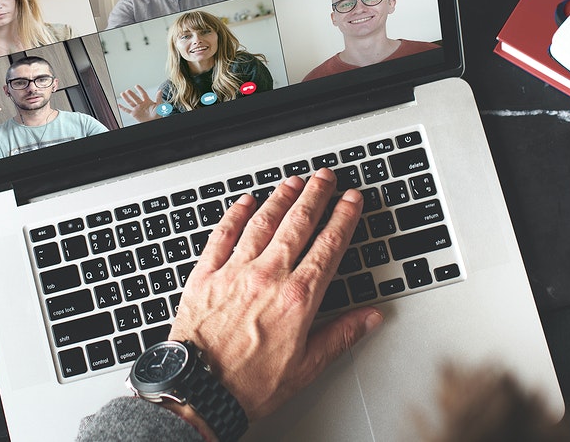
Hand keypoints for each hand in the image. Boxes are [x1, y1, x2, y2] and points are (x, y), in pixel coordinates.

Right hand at [117, 85, 162, 122]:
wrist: (154, 122)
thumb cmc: (158, 115)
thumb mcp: (159, 105)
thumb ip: (158, 98)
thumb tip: (160, 91)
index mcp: (147, 102)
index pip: (143, 94)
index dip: (140, 89)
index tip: (136, 85)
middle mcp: (141, 105)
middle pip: (135, 98)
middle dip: (131, 94)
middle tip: (127, 90)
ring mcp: (137, 109)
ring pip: (130, 102)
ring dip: (126, 98)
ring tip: (122, 93)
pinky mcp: (134, 114)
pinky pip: (127, 110)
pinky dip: (123, 108)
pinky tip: (119, 105)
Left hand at [169, 168, 383, 423]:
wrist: (199, 391)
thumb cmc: (249, 384)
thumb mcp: (307, 366)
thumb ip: (341, 335)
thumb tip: (369, 318)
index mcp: (298, 297)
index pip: (329, 244)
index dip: (344, 217)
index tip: (352, 200)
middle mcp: (267, 276)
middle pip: (298, 223)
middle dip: (316, 195)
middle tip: (325, 177)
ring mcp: (234, 272)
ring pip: (262, 222)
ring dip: (281, 197)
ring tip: (293, 182)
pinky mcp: (205, 275)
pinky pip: (222, 234)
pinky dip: (235, 214)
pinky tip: (245, 202)